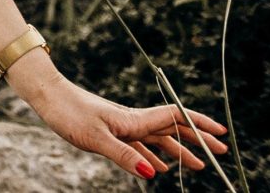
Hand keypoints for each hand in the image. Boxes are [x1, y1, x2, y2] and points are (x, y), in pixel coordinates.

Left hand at [27, 75, 229, 180]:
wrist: (48, 97)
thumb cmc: (69, 113)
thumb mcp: (96, 138)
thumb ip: (125, 156)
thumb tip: (153, 173)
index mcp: (134, 119)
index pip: (176, 119)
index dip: (200, 125)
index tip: (221, 134)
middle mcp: (133, 121)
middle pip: (173, 130)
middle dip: (198, 140)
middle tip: (220, 153)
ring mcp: (122, 126)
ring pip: (158, 139)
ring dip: (179, 151)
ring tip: (197, 165)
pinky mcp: (111, 132)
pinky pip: (140, 146)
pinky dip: (153, 157)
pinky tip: (156, 168)